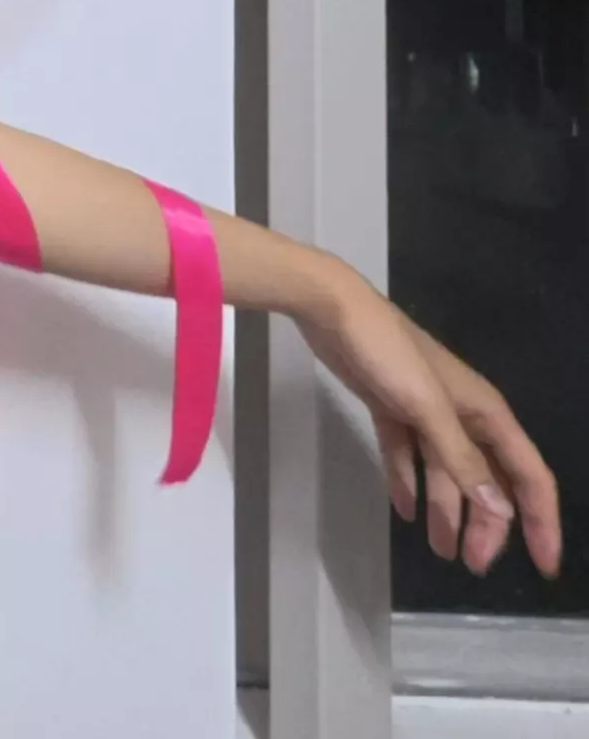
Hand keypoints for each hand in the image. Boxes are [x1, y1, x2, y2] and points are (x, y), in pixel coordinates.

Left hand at [296, 270, 561, 579]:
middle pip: (488, 481)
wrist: (334, 310)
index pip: (528, 478)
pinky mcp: (391, 408)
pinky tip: (404, 510)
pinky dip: (408, 481)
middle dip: (487, 525)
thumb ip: (460, 459)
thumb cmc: (387, 354)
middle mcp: (464, 416)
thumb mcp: (426, 408)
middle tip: (472, 566)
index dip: (540, 522)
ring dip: (447, 510)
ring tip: (442, 551)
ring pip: (447, 473)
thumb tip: (499, 509)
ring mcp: (426, 413)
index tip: (543, 564)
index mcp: (486, 415)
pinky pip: (408, 454)